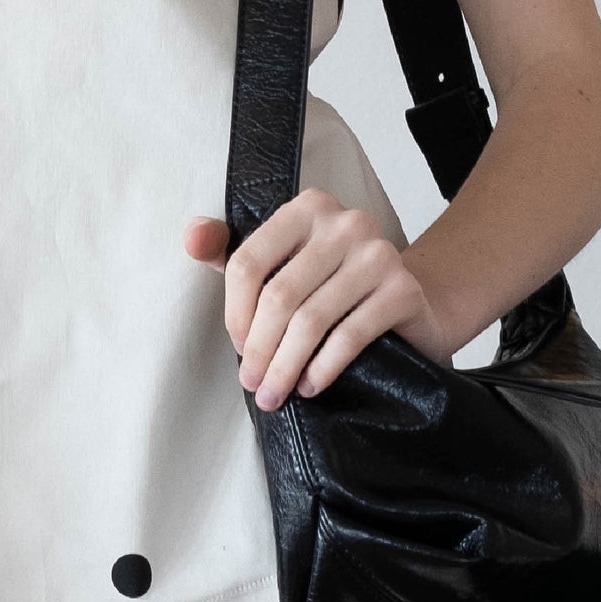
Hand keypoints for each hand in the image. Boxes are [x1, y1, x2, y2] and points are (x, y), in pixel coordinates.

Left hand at [183, 188, 449, 405]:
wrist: (409, 305)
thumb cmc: (332, 286)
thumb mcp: (279, 264)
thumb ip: (230, 252)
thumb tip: (191, 237)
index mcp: (307, 208)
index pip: (249, 261)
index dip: (235, 312)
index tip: (237, 347)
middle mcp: (345, 222)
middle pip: (280, 294)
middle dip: (260, 349)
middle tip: (253, 384)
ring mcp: (378, 254)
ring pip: (312, 319)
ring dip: (286, 366)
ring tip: (275, 393)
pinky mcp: (403, 290)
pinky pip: (350, 335)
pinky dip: (323, 368)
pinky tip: (310, 385)